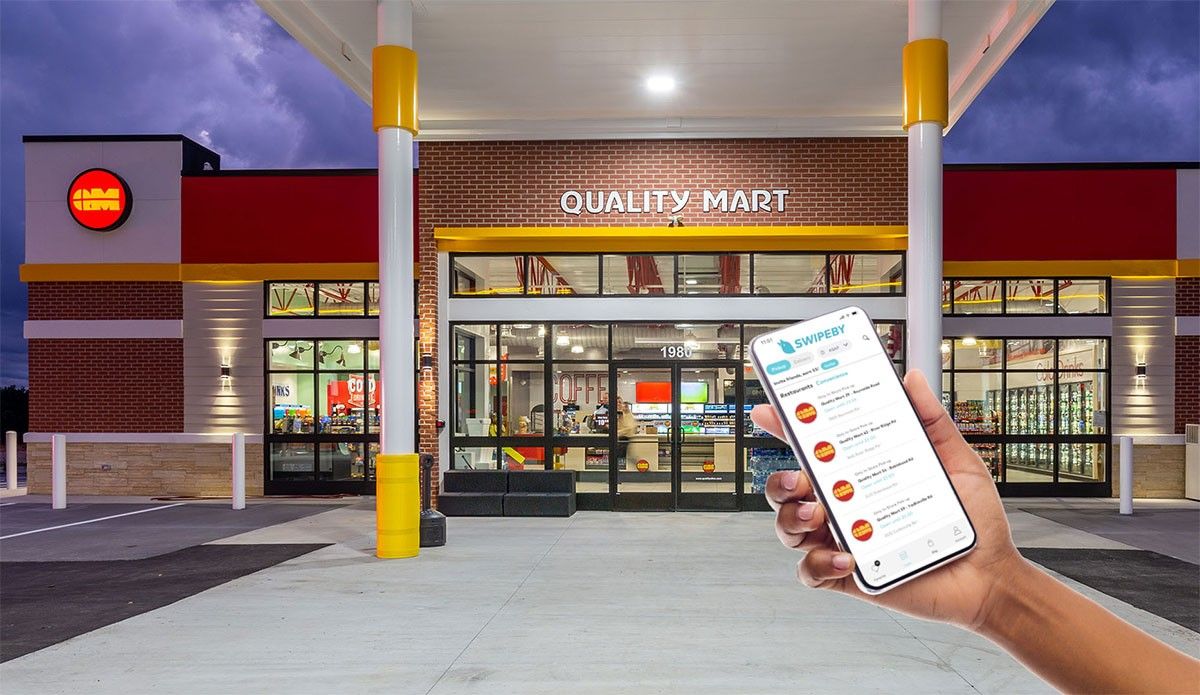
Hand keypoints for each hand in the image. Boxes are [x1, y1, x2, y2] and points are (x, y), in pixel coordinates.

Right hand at [753, 370, 1026, 629]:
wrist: (991, 575)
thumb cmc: (973, 520)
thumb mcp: (956, 461)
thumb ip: (932, 420)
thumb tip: (915, 380)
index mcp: (859, 474)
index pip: (813, 448)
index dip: (785, 427)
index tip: (770, 410)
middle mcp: (844, 505)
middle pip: (788, 490)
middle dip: (778, 482)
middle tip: (797, 479)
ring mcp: (843, 540)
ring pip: (789, 528)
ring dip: (791, 518)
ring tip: (817, 513)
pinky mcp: (849, 576)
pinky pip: (813, 571)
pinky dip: (818, 564)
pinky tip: (846, 557)